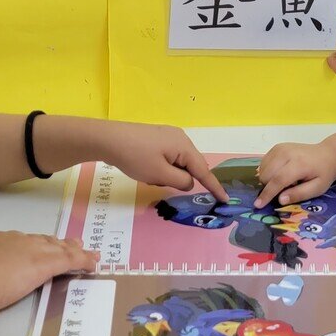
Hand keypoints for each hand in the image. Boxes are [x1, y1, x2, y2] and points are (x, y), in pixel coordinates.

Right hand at [0, 231, 97, 313]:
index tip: (42, 246)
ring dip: (75, 251)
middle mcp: (15, 241)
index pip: (21, 241)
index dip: (35, 244)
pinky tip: (92, 263)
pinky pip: (70, 260)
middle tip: (73, 244)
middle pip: (43, 240)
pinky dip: (83, 261)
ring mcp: (31, 250)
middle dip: (58, 243)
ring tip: (88, 254)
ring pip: (60, 248)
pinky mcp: (44, 264)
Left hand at [95, 121, 226, 202]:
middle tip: (158, 180)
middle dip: (179, 179)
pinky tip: (144, 168)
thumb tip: (189, 182)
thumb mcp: (160, 174)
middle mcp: (180, 138)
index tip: (226, 199)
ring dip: (167, 174)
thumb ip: (181, 182)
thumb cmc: (136, 157)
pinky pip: (168, 158)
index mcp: (184, 146)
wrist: (108, 139)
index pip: (204, 170)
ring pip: (177, 164)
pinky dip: (161, 168)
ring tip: (147, 173)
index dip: (214, 186)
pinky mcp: (157, 139)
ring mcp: (168, 137)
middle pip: (190, 166)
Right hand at [255, 142, 335, 207]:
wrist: (327, 154)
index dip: (267, 194)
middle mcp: (286, 153)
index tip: (258, 205)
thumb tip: (280, 200)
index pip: (278, 180)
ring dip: (268, 180)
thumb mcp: (317, 188)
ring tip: (286, 180)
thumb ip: (299, 194)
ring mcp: (280, 148)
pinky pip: (263, 163)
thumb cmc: (323, 174)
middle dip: (269, 187)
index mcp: (299, 164)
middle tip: (287, 188)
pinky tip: (281, 173)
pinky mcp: (276, 147)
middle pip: (266, 175)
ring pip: (262, 169)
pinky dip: (268, 172)